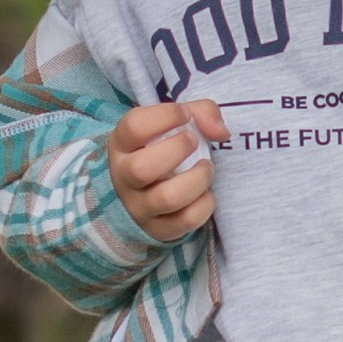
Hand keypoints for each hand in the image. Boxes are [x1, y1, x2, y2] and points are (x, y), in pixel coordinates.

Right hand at [109, 96, 229, 240]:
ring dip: (197, 179)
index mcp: (122, 144)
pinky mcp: (158, 228)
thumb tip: (220, 132)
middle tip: (193, 141)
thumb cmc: (163, 148)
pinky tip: (204, 193)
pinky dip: (204, 205)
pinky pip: (185, 221)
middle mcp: (123, 177)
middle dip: (177, 150)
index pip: (134, 127)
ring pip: (167, 198)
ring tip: (205, 168)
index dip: (166, 115)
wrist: (145, 190)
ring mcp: (139, 206)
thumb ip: (201, 113)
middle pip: (142, 169)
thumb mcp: (174, 124)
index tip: (184, 115)